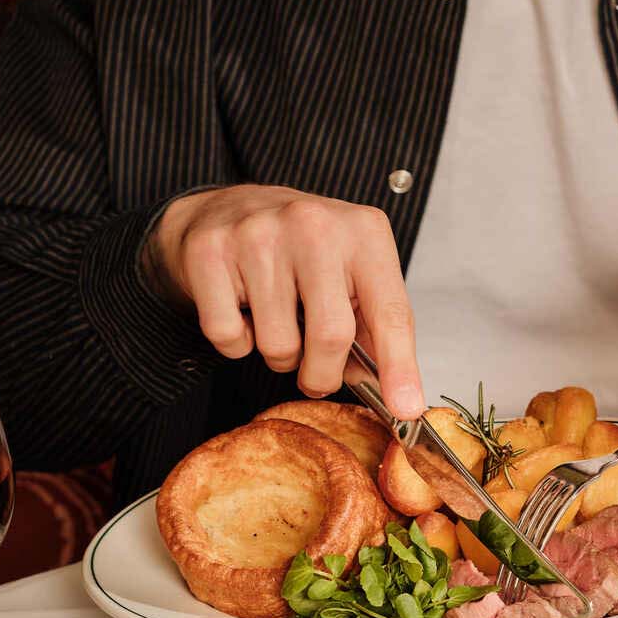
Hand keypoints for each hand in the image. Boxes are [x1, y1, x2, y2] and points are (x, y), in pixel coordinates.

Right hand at [155, 185, 423, 414]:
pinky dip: (237, 342)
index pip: (390, 312)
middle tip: (315, 373)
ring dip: (279, 355)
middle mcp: (313, 225)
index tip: (406, 408)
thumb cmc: (300, 249)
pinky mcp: (211, 252)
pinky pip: (229, 337)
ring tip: (277, 321)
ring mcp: (259, 235)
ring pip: (278, 345)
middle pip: (331, 336)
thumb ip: (374, 327)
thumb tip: (393, 393)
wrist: (225, 209)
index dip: (399, 367)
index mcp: (363, 232)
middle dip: (323, 374)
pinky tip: (243, 308)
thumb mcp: (352, 273)